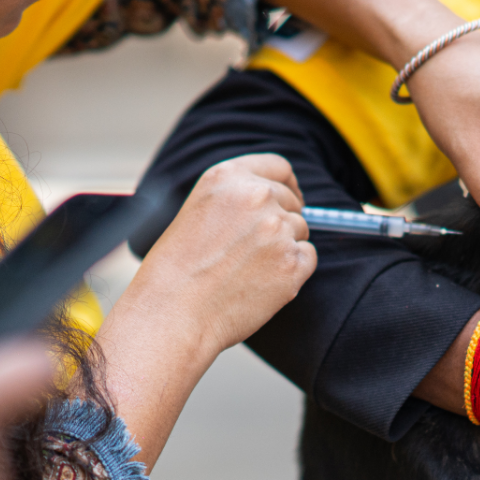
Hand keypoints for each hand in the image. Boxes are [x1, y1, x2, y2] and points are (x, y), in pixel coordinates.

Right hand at [131, 154, 316, 358]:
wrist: (172, 312)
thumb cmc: (176, 270)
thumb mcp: (198, 210)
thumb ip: (236, 198)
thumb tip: (275, 201)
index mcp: (228, 177)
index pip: (279, 166)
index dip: (288, 184)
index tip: (290, 198)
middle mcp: (257, 196)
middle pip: (292, 201)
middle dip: (282, 222)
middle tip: (255, 251)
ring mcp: (277, 229)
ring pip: (300, 231)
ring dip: (283, 249)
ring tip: (247, 271)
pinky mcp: (292, 263)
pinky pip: (308, 258)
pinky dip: (293, 272)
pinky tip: (262, 283)